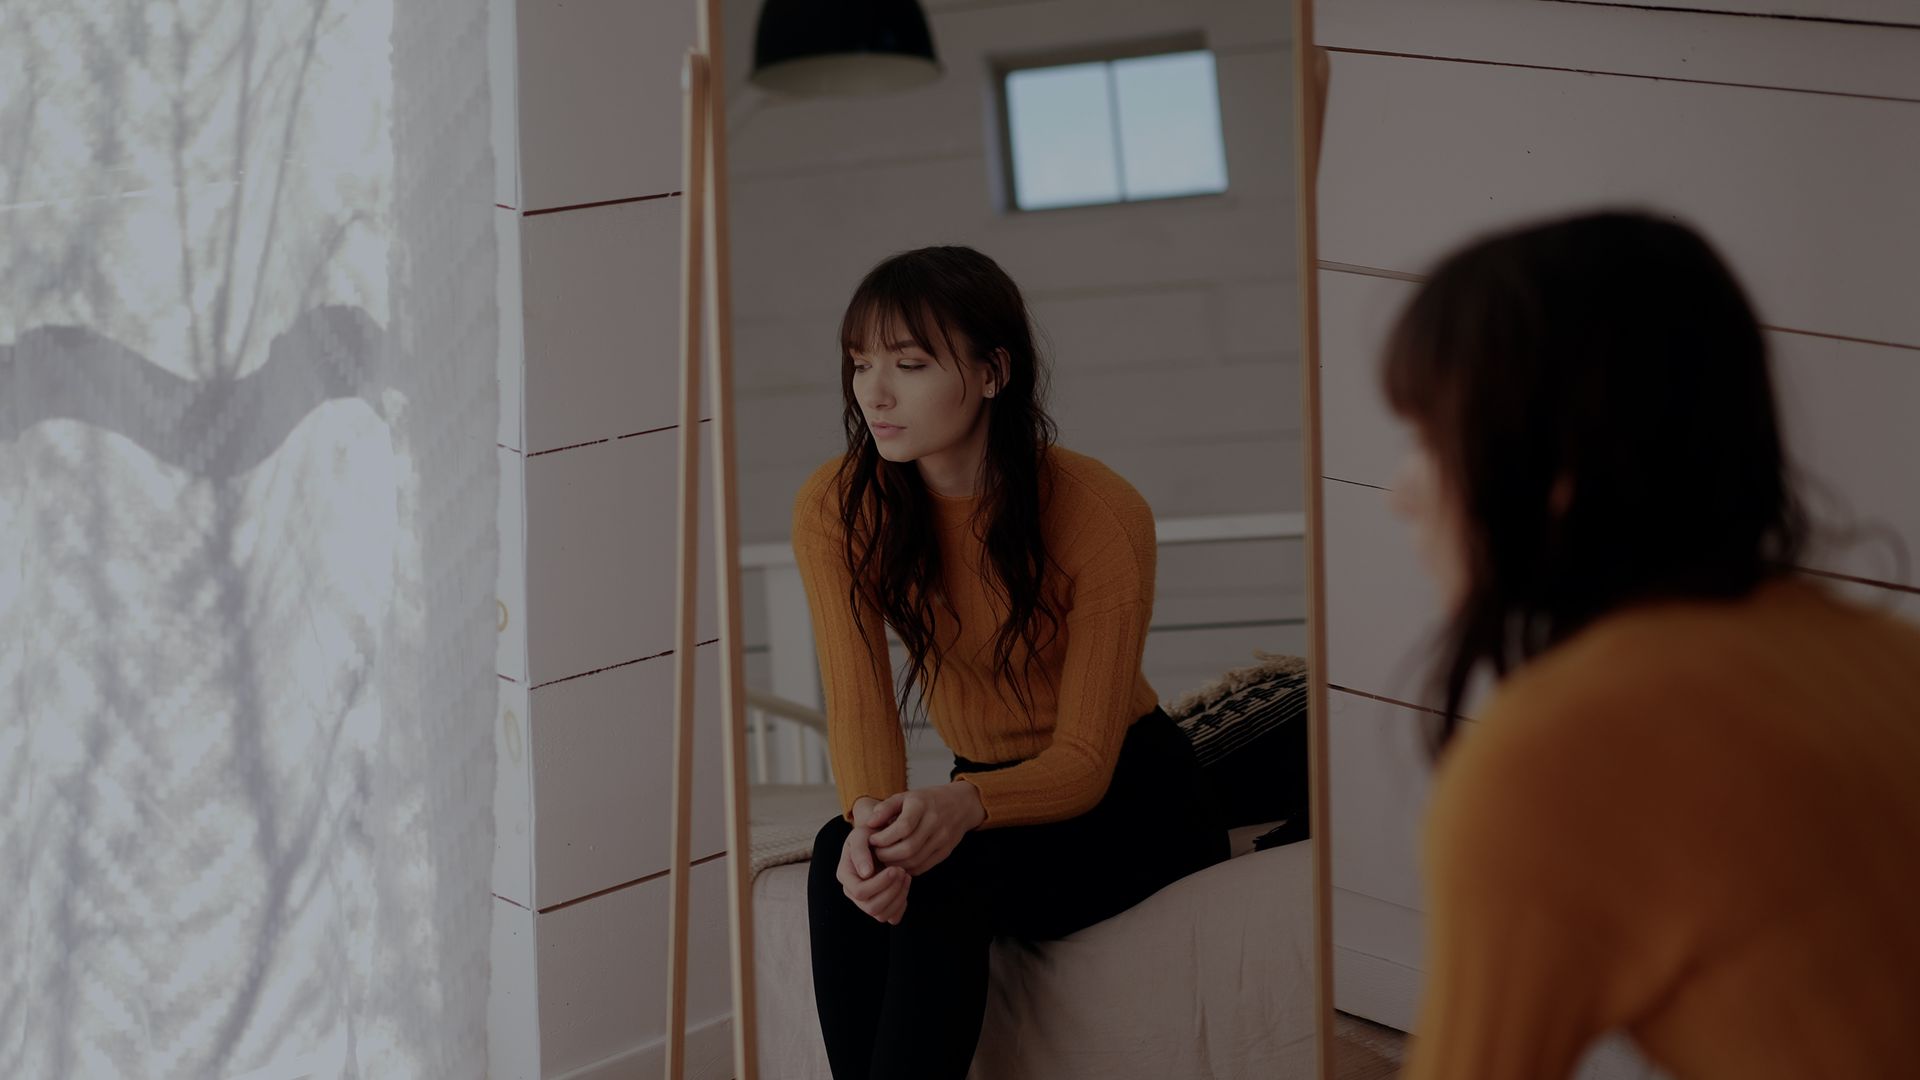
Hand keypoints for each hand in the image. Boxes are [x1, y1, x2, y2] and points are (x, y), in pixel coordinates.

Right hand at [839, 798, 909, 923]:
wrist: (879, 838)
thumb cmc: (869, 834)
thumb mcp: (860, 835)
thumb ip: (859, 851)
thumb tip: (865, 874)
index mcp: (845, 875)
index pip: (859, 891)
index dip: (879, 884)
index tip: (895, 869)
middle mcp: (852, 892)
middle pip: (871, 907)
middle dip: (892, 891)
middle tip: (903, 872)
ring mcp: (865, 901)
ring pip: (881, 915)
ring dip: (898, 897)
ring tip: (907, 876)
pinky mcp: (880, 905)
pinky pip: (891, 917)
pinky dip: (901, 906)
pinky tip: (905, 887)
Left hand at [869, 781, 985, 875]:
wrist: (960, 804)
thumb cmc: (927, 800)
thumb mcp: (906, 796)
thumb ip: (886, 808)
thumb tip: (869, 823)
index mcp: (922, 805)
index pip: (902, 828)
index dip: (884, 838)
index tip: (872, 839)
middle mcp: (935, 822)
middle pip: (908, 848)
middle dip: (886, 854)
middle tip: (876, 852)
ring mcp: (942, 839)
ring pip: (915, 860)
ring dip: (895, 864)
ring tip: (885, 858)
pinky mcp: (945, 852)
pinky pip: (923, 866)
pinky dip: (907, 868)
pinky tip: (898, 862)